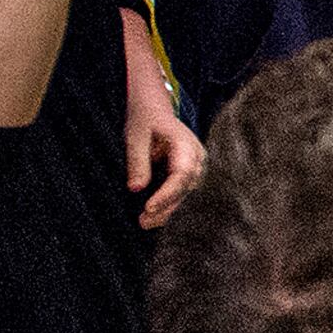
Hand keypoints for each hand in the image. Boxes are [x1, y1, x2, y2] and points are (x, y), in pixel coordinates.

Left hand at [124, 97, 204, 229]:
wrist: (154, 109)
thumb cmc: (145, 121)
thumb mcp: (135, 138)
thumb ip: (137, 162)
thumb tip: (136, 188)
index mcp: (185, 144)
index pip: (182, 174)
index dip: (167, 194)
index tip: (148, 207)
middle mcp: (197, 156)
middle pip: (188, 188)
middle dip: (167, 207)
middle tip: (143, 222)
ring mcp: (197, 164)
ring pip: (188, 193)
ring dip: (169, 210)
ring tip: (145, 222)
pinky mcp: (191, 172)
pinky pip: (184, 191)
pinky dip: (171, 204)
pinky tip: (155, 215)